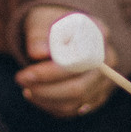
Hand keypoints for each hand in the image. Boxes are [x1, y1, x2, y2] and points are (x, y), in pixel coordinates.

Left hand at [17, 3, 112, 118]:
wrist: (59, 33)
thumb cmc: (50, 25)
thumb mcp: (41, 22)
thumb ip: (39, 36)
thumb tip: (37, 52)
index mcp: (99, 35)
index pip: (78, 62)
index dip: (51, 73)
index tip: (24, 75)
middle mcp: (108, 60)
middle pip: (80, 88)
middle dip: (46, 90)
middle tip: (21, 82)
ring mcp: (105, 81)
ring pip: (77, 102)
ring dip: (47, 100)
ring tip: (26, 89)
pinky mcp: (95, 96)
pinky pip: (74, 109)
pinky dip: (52, 106)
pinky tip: (35, 95)